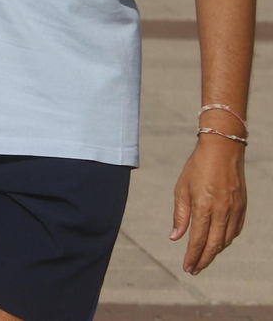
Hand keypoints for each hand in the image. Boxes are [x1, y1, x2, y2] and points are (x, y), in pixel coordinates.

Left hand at [171, 133, 246, 273]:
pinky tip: (219, 243)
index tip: (187, 267)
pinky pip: (235, 230)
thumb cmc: (197, 168)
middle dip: (204, 260)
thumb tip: (175, 237)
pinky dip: (226, 240)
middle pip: (214, 245)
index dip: (192, 256)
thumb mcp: (181, 189)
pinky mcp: (242, 207)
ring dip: (215, 252)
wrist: (223, 150)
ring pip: (226, 240)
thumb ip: (180, 215)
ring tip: (203, 258)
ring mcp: (235, 210)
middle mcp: (222, 211)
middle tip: (194, 269)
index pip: (198, 240)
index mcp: (204, 207)